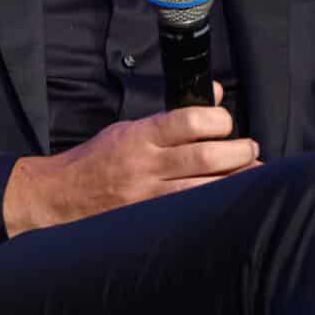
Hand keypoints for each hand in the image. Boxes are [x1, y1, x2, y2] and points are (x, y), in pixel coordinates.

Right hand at [3, 88, 257, 234]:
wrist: (61, 197)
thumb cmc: (99, 159)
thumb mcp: (129, 127)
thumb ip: (172, 116)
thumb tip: (213, 94)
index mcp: (140, 135)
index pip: (188, 121)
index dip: (218, 119)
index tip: (227, 122)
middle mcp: (146, 165)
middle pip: (205, 156)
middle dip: (238, 151)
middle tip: (252, 148)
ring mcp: (149, 196)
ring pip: (204, 188)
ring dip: (236, 180)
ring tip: (253, 173)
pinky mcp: (151, 220)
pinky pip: (192, 211)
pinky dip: (216, 204)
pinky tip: (232, 201)